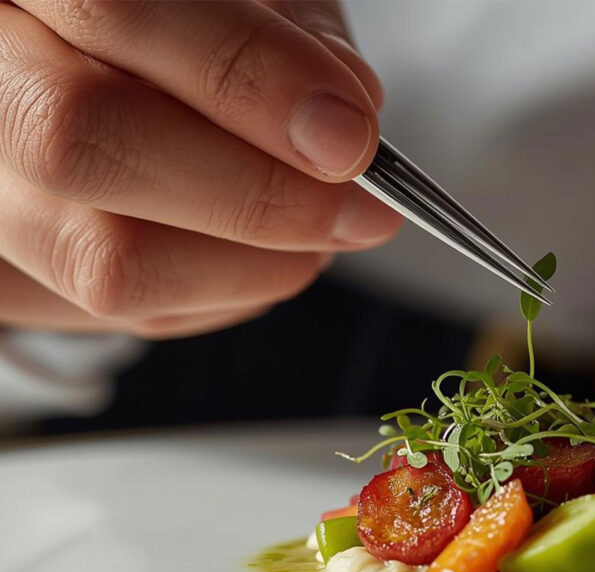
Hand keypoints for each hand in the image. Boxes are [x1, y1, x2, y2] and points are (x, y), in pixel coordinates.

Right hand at [0, 0, 399, 337]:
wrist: (115, 76)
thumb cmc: (191, 27)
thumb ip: (291, 42)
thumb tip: (342, 128)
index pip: (114, 11)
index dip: (244, 80)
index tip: (350, 137)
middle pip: (75, 142)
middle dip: (252, 192)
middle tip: (357, 208)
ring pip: (97, 259)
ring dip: (247, 266)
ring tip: (319, 237)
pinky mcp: (8, 275)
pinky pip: (114, 316)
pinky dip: (215, 296)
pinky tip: (254, 258)